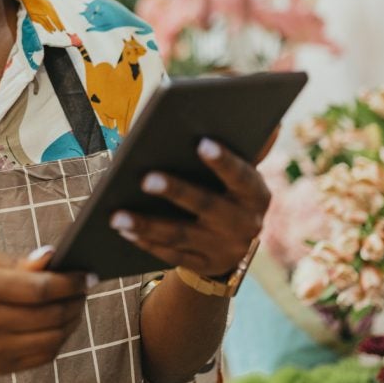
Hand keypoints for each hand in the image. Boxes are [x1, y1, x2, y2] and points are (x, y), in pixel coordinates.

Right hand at [0, 248, 88, 374]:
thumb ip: (19, 262)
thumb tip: (53, 258)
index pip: (39, 288)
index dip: (69, 283)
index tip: (86, 275)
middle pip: (50, 315)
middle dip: (76, 301)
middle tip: (84, 289)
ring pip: (53, 338)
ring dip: (72, 321)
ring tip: (75, 305)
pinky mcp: (0, 367)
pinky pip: (44, 355)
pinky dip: (60, 339)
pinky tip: (61, 324)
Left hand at [109, 135, 273, 279]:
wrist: (236, 245)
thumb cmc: (230, 191)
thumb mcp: (241, 173)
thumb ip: (244, 147)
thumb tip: (267, 117)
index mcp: (256, 194)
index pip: (241, 176)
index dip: (223, 161)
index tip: (201, 143)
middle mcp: (245, 224)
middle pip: (206, 206)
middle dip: (176, 191)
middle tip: (145, 178)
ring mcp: (224, 248)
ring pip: (181, 235)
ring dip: (147, 225)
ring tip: (116, 214)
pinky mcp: (203, 265)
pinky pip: (171, 255)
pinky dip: (146, 242)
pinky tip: (123, 230)